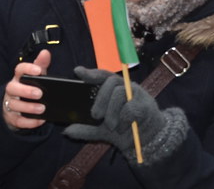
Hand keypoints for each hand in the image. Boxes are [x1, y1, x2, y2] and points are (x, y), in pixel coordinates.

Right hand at [3, 49, 50, 130]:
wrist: (16, 107)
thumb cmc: (29, 87)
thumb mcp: (36, 76)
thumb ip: (41, 64)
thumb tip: (45, 52)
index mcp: (19, 78)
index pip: (19, 69)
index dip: (27, 68)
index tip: (38, 70)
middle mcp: (12, 90)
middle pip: (12, 88)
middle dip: (25, 90)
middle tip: (40, 93)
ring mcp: (10, 104)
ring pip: (14, 105)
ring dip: (28, 107)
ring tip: (42, 108)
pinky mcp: (12, 118)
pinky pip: (18, 121)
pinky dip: (29, 122)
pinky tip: (39, 120)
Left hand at [65, 66, 188, 164]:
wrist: (147, 141)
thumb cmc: (124, 130)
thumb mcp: (102, 131)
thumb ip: (86, 130)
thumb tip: (67, 130)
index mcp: (116, 90)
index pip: (103, 76)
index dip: (91, 73)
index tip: (77, 71)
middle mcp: (127, 88)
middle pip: (111, 82)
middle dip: (101, 98)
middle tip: (96, 115)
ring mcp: (138, 95)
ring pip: (119, 94)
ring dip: (112, 113)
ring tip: (111, 126)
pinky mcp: (146, 105)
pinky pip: (130, 108)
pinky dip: (123, 121)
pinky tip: (123, 127)